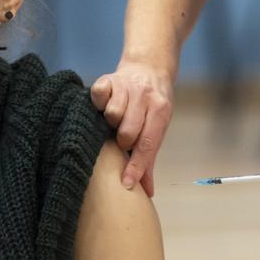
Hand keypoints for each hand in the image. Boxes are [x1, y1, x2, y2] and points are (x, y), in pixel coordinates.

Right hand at [90, 62, 172, 196]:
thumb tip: (148, 191)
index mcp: (160, 111)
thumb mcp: (158, 127)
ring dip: (111, 121)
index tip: (127, 183)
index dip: (136, 166)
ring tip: (114, 119)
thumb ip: (150, 158)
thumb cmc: (152, 105)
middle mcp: (144, 97)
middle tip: (122, 138)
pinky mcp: (108, 78)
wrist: (149, 67)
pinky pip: (99, 94)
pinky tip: (104, 104)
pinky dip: (99, 102)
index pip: (148, 144)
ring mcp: (126, 86)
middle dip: (123, 141)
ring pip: (112, 114)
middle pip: (128, 131)